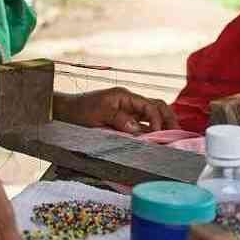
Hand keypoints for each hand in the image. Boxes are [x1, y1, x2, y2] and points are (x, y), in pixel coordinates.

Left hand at [54, 87, 178, 133]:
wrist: (62, 112)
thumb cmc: (78, 111)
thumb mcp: (97, 114)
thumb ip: (119, 119)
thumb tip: (138, 129)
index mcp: (125, 97)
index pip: (151, 107)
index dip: (158, 121)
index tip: (158, 137)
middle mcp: (129, 102)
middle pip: (158, 107)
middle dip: (169, 120)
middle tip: (177, 136)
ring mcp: (127, 111)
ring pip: (153, 115)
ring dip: (163, 126)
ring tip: (172, 140)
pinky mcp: (123, 121)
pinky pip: (142, 125)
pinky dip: (151, 132)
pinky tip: (156, 142)